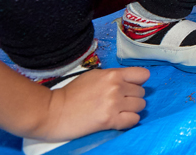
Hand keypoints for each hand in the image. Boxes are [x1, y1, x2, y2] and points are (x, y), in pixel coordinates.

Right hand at [29, 67, 148, 141]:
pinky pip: (134, 120)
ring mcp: (114, 104)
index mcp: (112, 74)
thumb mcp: (93, 76)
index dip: (138, 82)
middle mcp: (116, 87)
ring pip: (140, 106)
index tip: (131, 87)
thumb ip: (112, 77)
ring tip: (118, 111)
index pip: (143, 75)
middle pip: (141, 92)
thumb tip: (128, 81)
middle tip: (120, 102)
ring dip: (132, 110)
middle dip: (133, 97)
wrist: (52, 112)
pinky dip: (129, 121)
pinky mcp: (110, 120)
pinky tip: (118, 120)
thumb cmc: (70, 94)